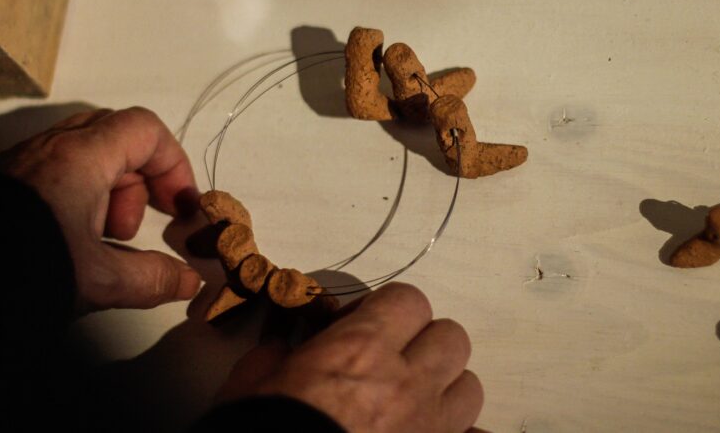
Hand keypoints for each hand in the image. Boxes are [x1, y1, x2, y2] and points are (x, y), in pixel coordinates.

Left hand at [0, 107, 202, 312]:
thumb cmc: (30, 266)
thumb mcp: (100, 279)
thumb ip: (153, 278)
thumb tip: (189, 281)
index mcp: (82, 156)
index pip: (145, 130)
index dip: (173, 164)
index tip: (180, 206)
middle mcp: (52, 147)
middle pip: (116, 137)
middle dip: (138, 181)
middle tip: (130, 229)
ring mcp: (22, 161)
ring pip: (85, 153)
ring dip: (106, 191)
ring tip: (98, 241)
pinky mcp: (2, 181)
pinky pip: (55, 169)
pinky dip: (77, 195)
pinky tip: (69, 240)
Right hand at [218, 283, 483, 432]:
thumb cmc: (265, 428)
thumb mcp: (249, 386)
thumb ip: (272, 357)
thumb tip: (280, 349)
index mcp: (362, 348)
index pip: (410, 300)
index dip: (389, 311)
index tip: (362, 330)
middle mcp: (408, 381)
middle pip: (451, 337)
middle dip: (425, 345)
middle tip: (392, 364)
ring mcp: (430, 426)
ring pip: (469, 387)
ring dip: (445, 390)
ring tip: (414, 406)